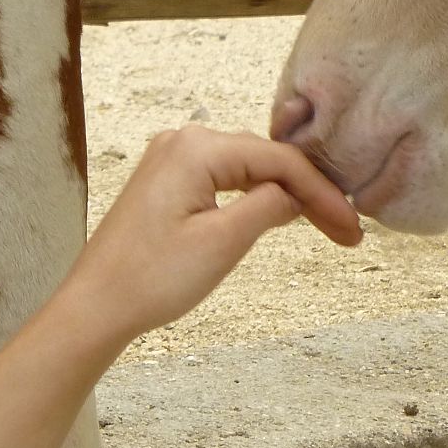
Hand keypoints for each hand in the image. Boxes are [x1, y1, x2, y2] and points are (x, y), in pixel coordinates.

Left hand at [58, 124, 363, 346]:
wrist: (96, 306)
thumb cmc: (151, 278)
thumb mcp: (223, 242)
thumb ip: (268, 207)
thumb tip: (297, 195)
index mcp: (196, 148)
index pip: (278, 160)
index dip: (321, 193)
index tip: (351, 227)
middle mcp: (183, 141)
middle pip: (265, 160)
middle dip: (309, 194)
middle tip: (348, 232)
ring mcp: (171, 160)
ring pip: (248, 169)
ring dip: (286, 197)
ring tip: (327, 227)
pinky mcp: (167, 183)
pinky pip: (225, 180)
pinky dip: (256, 199)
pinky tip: (283, 216)